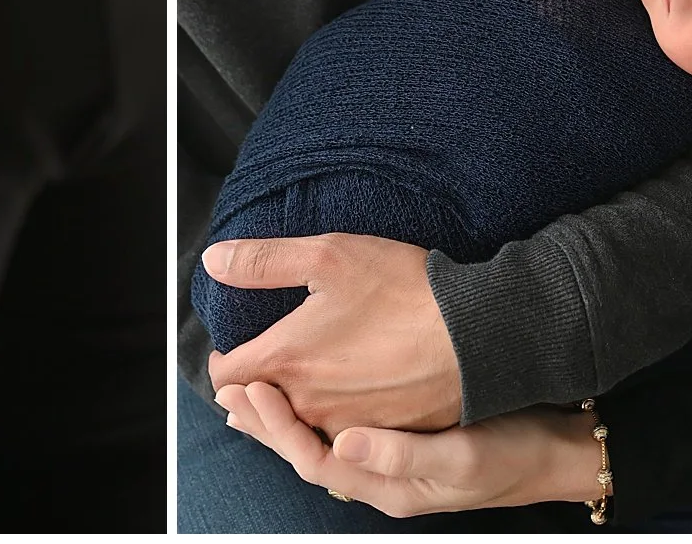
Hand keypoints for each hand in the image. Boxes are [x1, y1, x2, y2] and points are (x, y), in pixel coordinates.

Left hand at [203, 232, 460, 432]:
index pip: (226, 379)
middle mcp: (312, 404)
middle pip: (260, 411)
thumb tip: (214, 263)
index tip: (229, 349)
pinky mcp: (385, 437)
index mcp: (288, 360)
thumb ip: (262, 261)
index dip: (222, 362)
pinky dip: (332, 420)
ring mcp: (350, 426)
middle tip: (252, 372)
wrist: (477, 332)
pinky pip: (343, 436)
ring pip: (302, 426)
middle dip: (250, 391)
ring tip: (293, 384)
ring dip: (290, 408)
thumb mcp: (328, 254)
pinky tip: (341, 397)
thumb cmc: (403, 288)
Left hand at [214, 380, 602, 516]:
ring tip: (250, 389)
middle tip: (228, 390)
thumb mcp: (460, 455)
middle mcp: (382, 480)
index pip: (315, 460)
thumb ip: (400, 454)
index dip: (277, 428)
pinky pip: (344, 430)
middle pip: (309, 455)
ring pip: (323, 442)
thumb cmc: (511, 452)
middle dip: (267, 426)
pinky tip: (305, 389)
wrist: (555, 451)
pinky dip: (316, 411)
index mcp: (389, 487)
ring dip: (285, 418)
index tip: (248, 392)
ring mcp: (391, 462)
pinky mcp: (403, 439)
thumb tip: (343, 444)